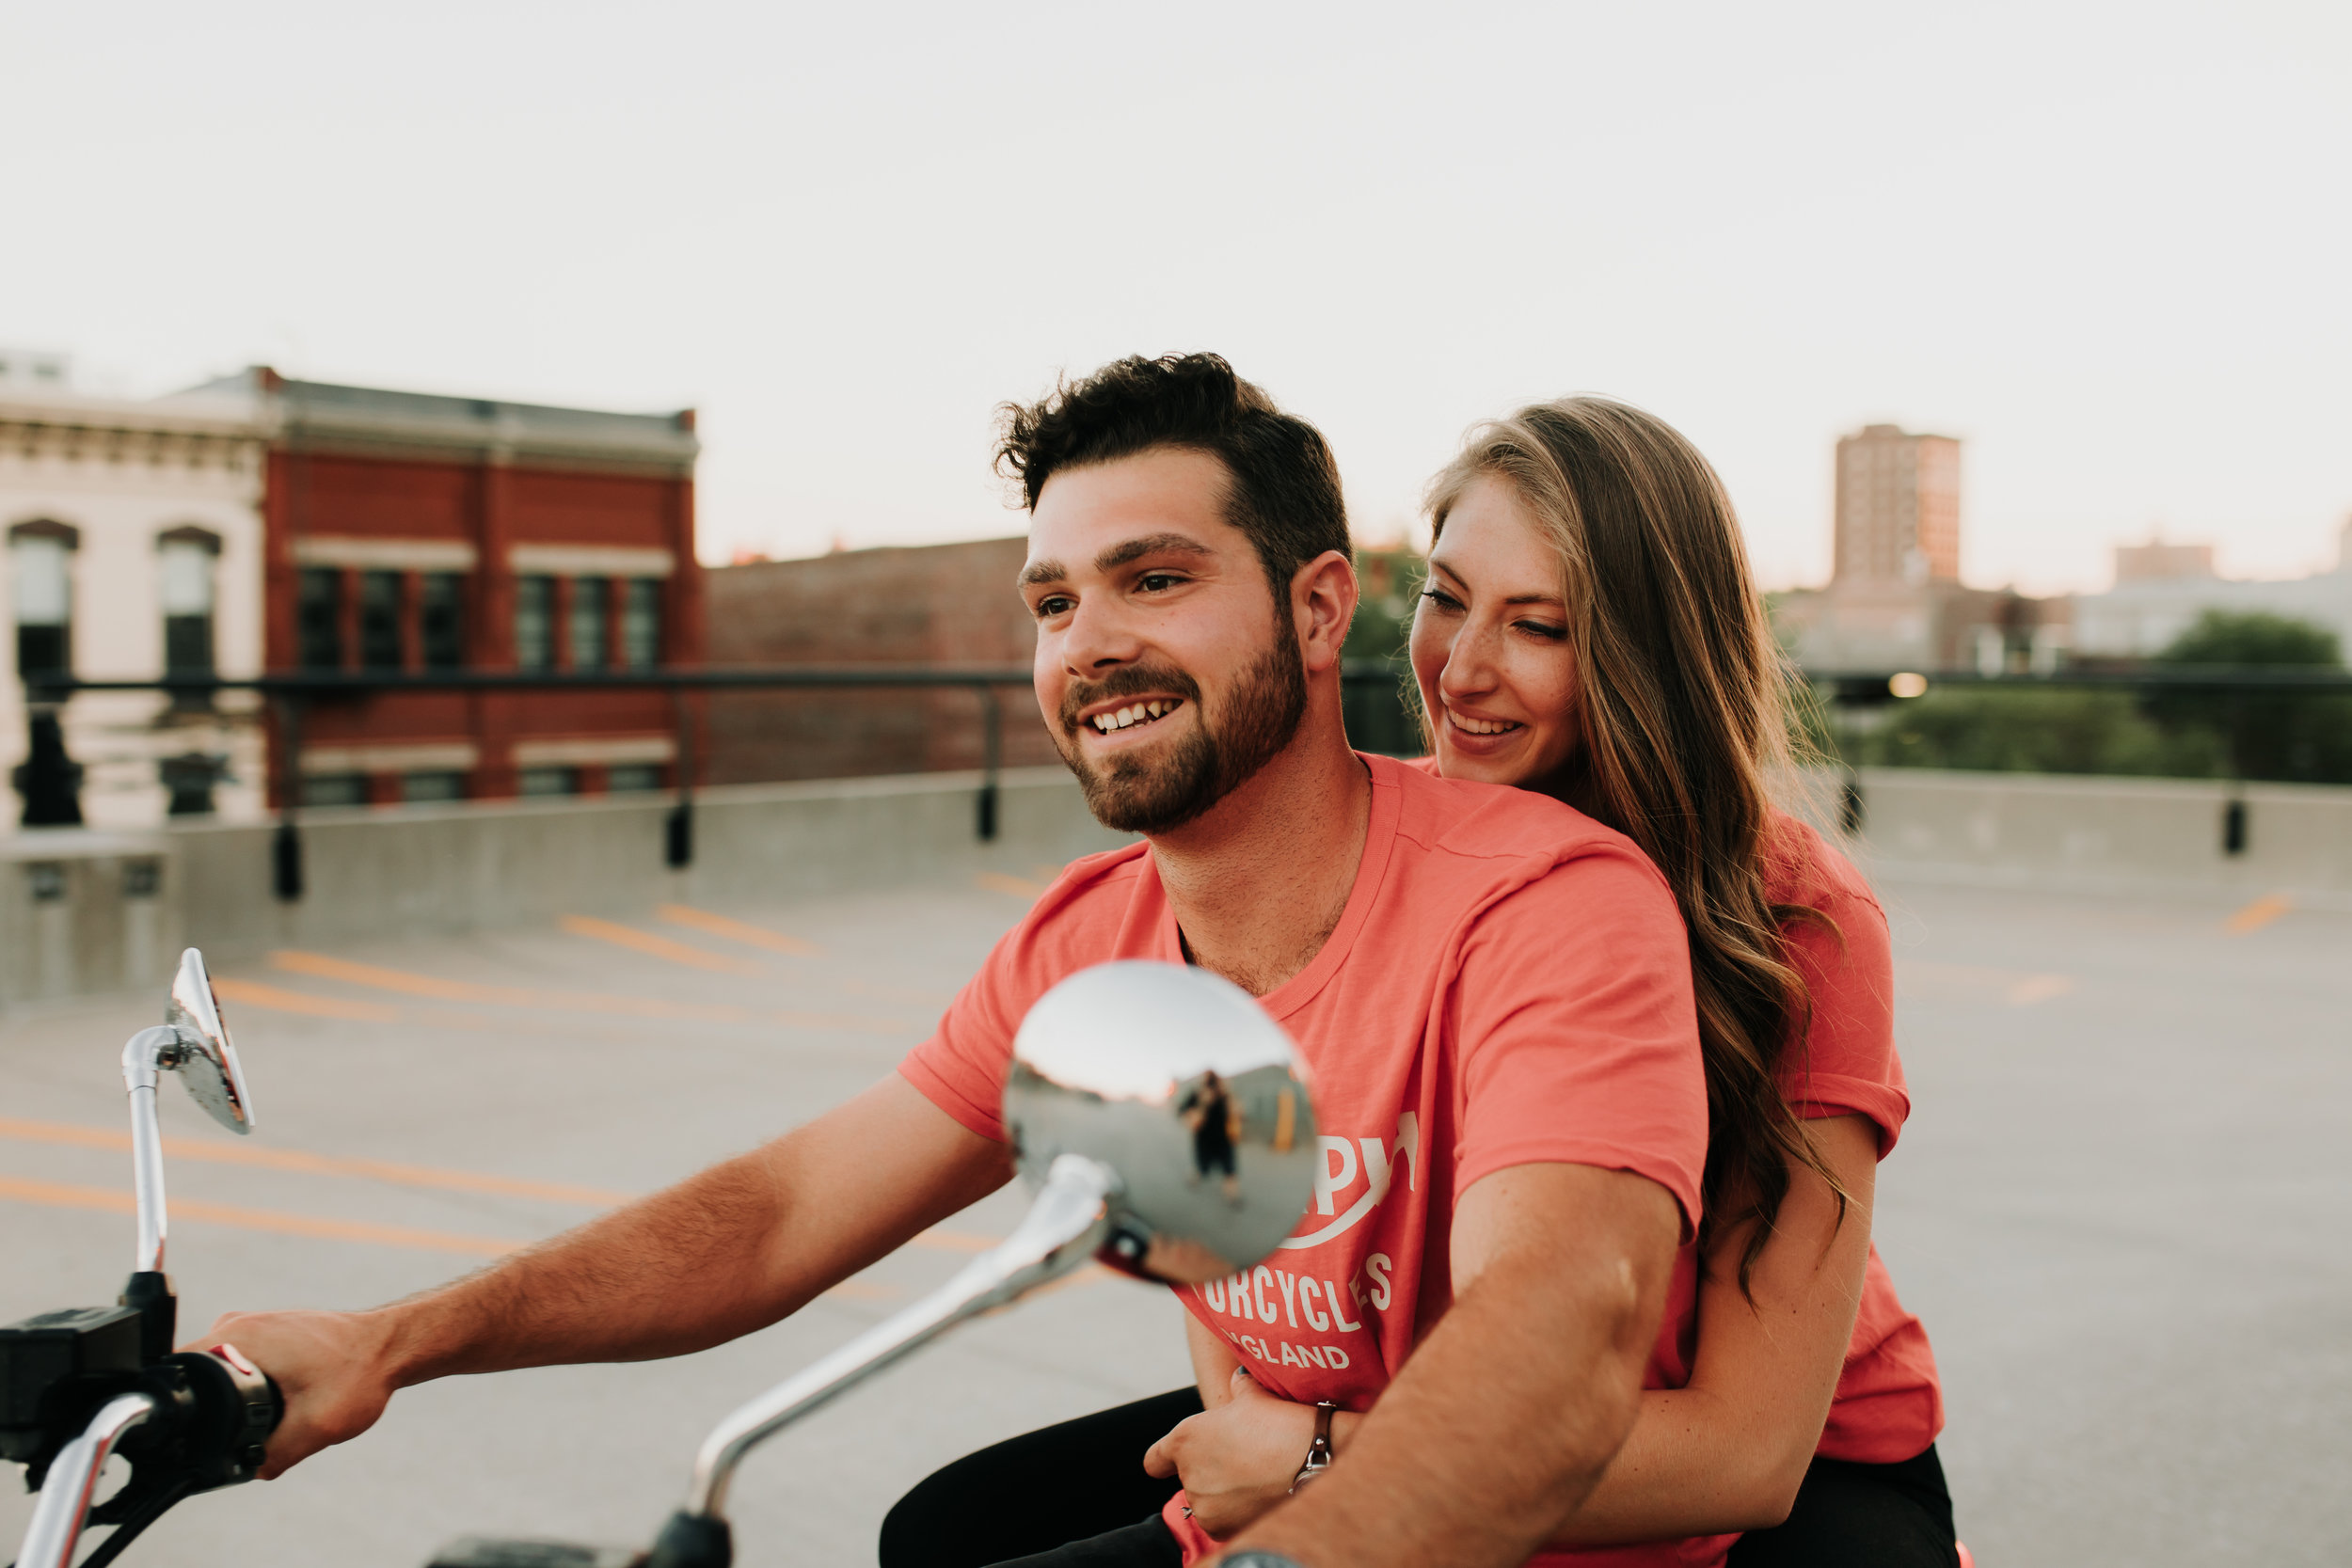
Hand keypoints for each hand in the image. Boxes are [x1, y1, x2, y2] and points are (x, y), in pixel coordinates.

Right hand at [185, 1309, 399, 1477]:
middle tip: (267, 1415)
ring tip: (283, 1402)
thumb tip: (245, 1471)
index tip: (205, 1431)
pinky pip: (238, 1363)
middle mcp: (237, 1324)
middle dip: (217, 1408)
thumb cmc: (359, 1374)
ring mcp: (251, 1324)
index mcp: (237, 1338)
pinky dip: (252, 1385)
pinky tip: (285, 1395)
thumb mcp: (317, 1426)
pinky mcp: (265, 1331)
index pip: (177, 1374)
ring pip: (219, 1372)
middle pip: (197, 1377)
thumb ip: (274, 1455)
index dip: (183, 1409)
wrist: (392, 1346)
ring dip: (238, 1396)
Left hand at [1144, 1369, 1316, 1537]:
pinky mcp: (1223, 1530)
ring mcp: (1205, 1507)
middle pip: (1190, 1479)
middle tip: (1244, 1460)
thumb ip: (1238, 1388)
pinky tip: (1261, 1497)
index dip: (1164, 1460)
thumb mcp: (1255, 1395)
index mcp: (1185, 1440)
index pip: (1155, 1460)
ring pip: (1207, 1502)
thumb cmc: (1282, 1424)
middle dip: (1210, 1471)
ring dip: (1224, 1495)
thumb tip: (1238, 1379)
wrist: (1315, 1462)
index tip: (1175, 1462)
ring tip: (1257, 1479)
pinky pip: (1223, 1521)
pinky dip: (1237, 1514)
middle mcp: (1189, 1476)